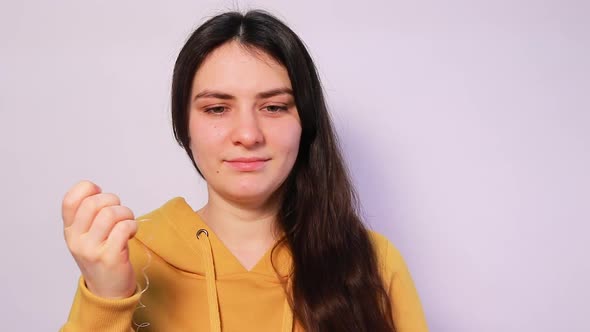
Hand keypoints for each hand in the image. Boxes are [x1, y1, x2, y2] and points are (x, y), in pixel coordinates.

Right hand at [62, 180, 137, 298]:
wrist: (108, 291)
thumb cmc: (101, 257)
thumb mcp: (85, 236)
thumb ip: (86, 215)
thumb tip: (97, 190)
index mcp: (69, 231)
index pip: (69, 200)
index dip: (87, 189)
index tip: (100, 193)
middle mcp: (76, 240)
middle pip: (93, 203)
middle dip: (113, 200)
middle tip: (120, 211)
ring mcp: (92, 250)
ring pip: (110, 214)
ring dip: (126, 213)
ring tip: (128, 222)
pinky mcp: (110, 257)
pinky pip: (123, 228)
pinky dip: (132, 225)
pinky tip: (131, 232)